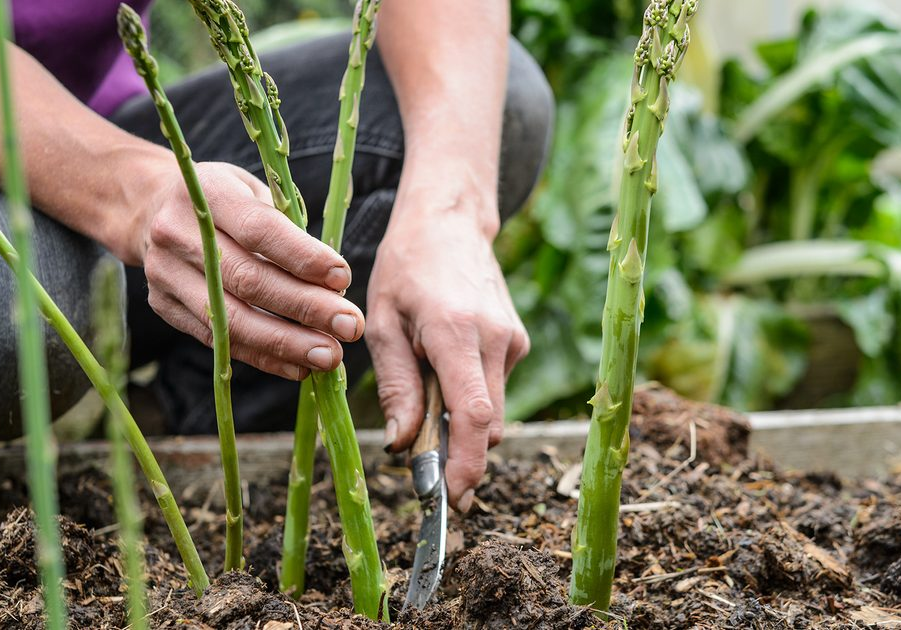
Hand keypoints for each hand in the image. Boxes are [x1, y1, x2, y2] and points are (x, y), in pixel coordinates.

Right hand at [129, 161, 364, 377]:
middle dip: (306, 307)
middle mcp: (178, 233)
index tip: (343, 278)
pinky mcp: (165, 306)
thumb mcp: (254, 191)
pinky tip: (299, 366)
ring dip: (287, 343)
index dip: (303, 257)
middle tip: (350, 326)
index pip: (259, 230)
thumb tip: (334, 285)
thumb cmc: (224, 199)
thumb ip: (289, 229)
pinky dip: (264, 357)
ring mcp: (166, 274)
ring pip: (231, 319)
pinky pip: (219, 341)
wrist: (150, 208)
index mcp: (208, 192)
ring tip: (330, 356)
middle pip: (248, 280)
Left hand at [368, 192, 528, 511]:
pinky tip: (442, 365)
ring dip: (459, 421)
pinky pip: (494, 388)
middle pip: (486, 424)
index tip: (451, 497)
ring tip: (424, 391)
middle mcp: (496, 339)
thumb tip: (403, 444)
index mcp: (457, 332)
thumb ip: (395, 387)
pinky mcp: (517, 342)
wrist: (449, 221)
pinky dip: (468, 396)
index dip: (465, 463)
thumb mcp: (383, 323)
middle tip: (421, 464)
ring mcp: (512, 341)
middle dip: (458, 454)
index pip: (473, 414)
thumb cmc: (406, 266)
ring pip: (491, 409)